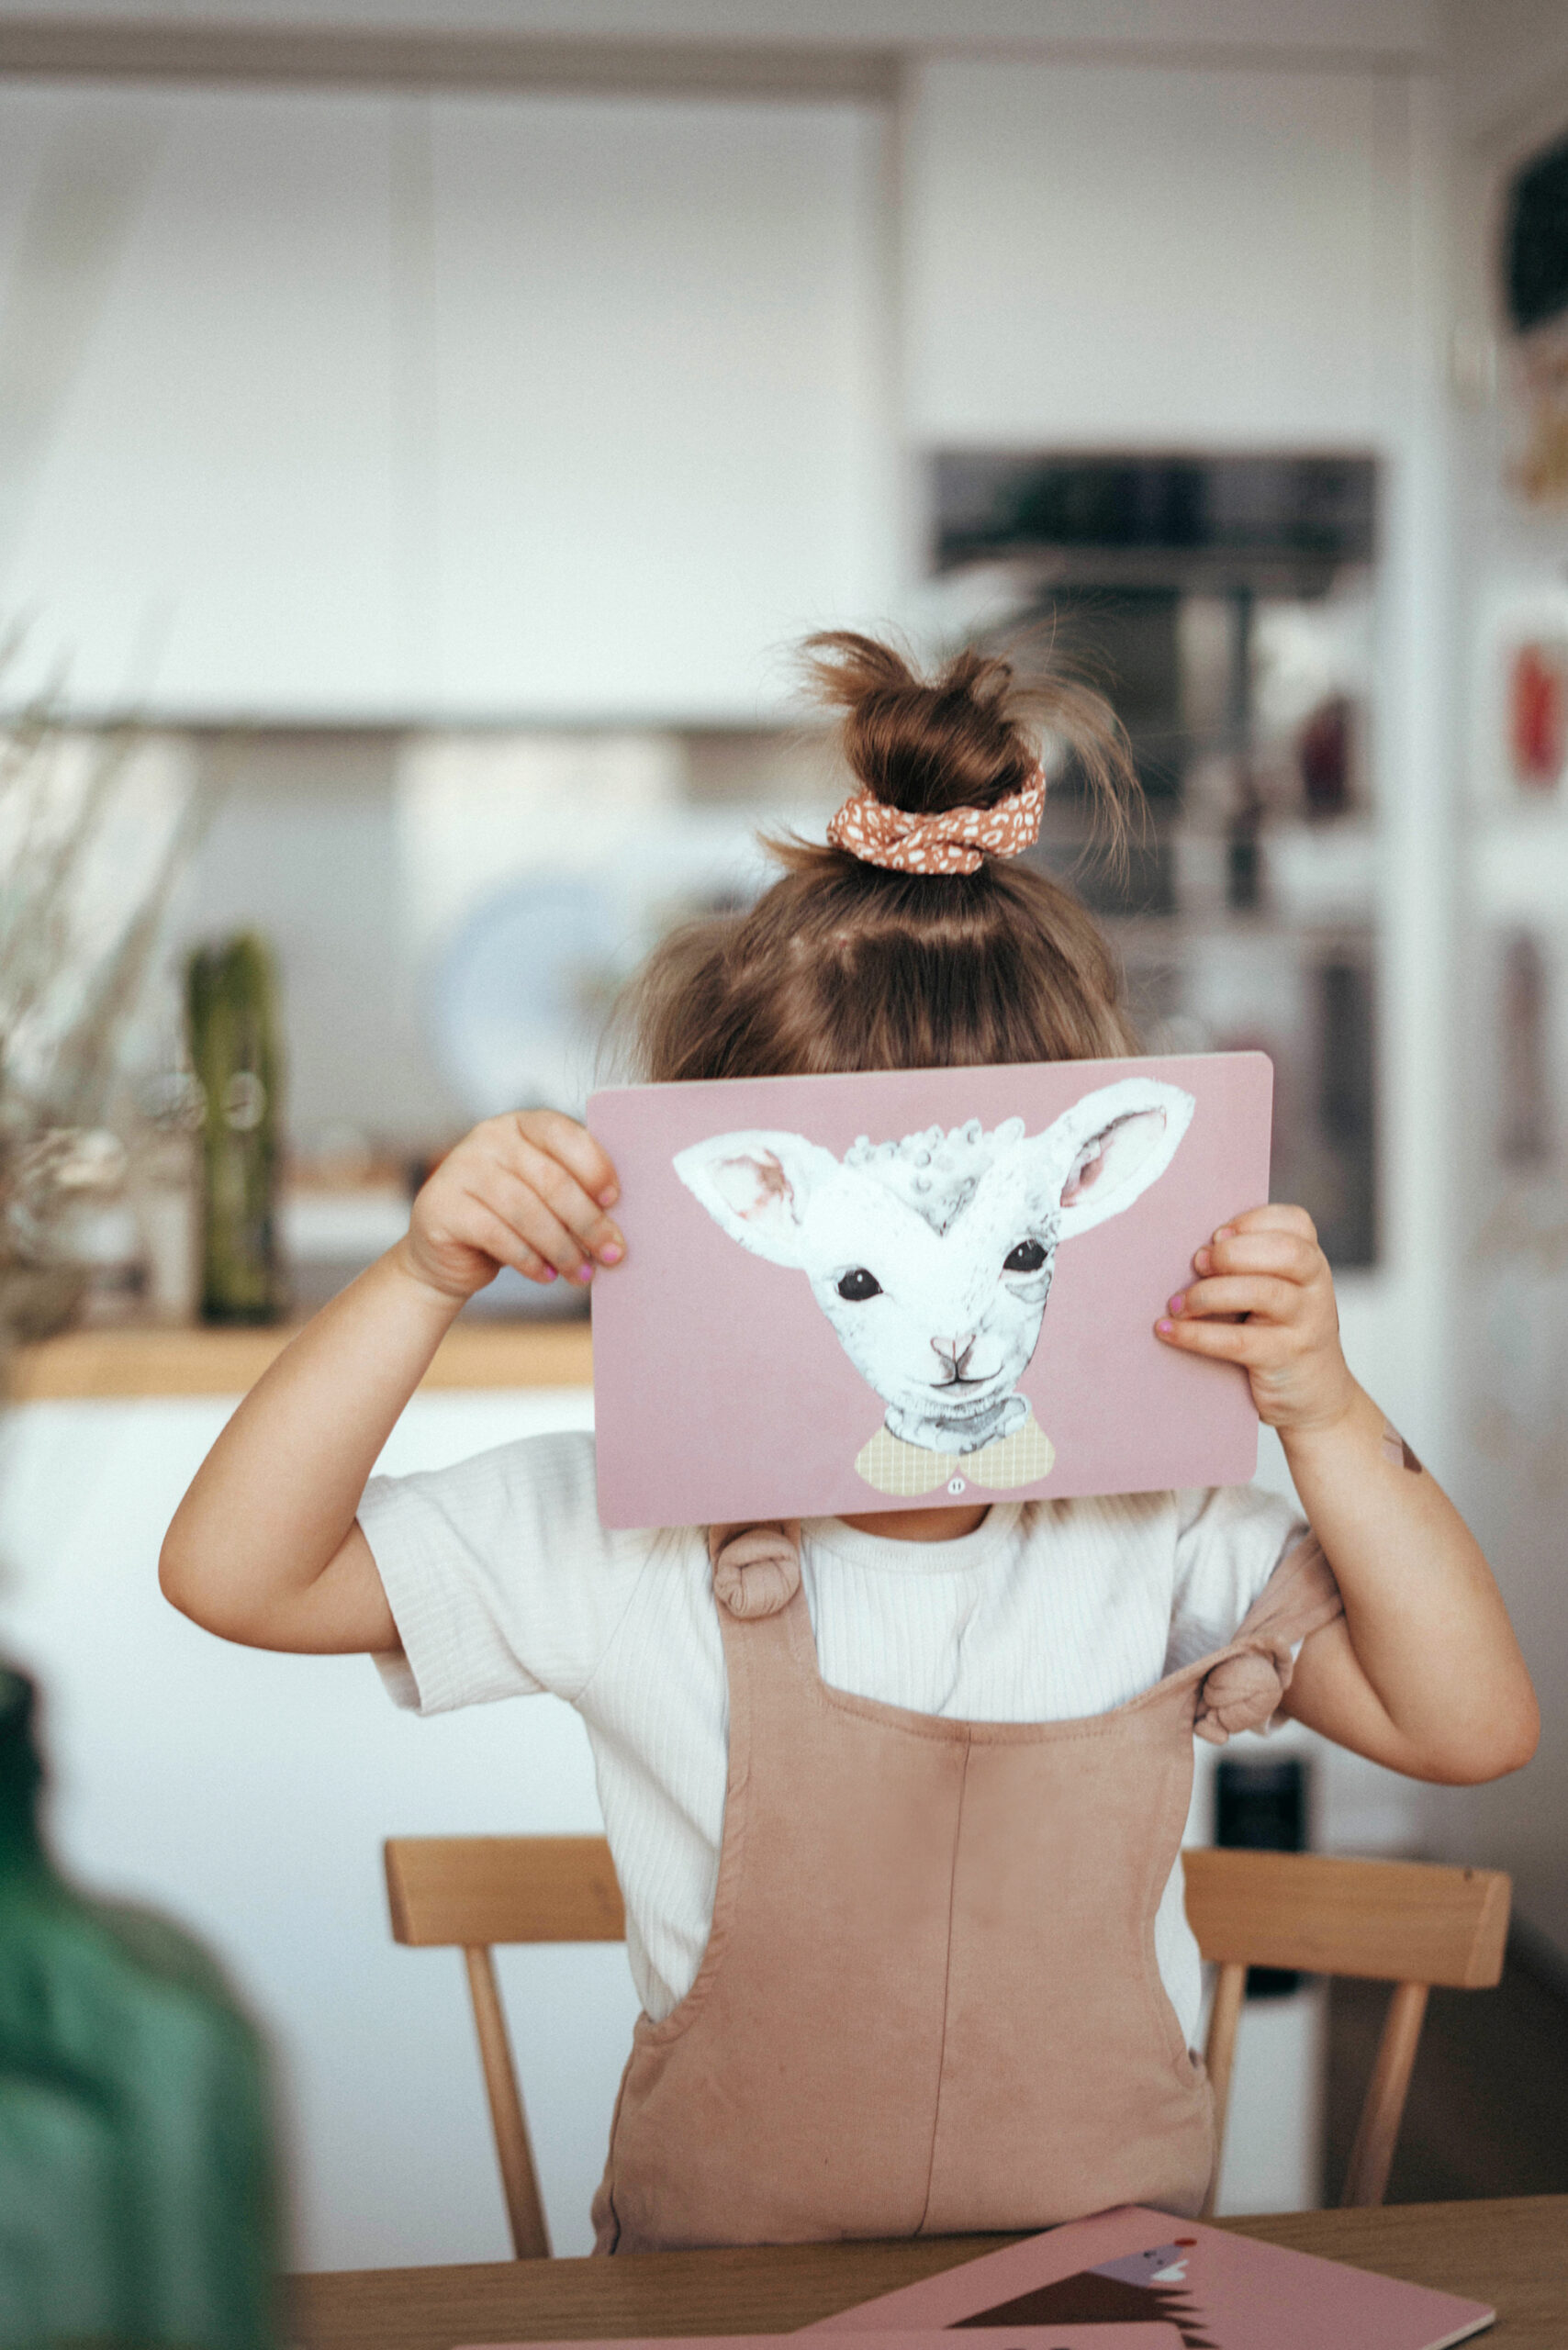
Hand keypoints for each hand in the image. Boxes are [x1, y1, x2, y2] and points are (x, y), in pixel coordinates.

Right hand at [395, 1112, 624, 1301]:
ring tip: (581, 1274)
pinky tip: (546, 1275)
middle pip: (551, 1180)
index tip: (616, 1202)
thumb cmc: (510, 1221)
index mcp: (522, 1124)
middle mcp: (489, 1138)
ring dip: (562, 1249)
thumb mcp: (543, 1196)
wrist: (449, 1252)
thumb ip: (574, 1193)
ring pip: (527, 1212)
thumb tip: (616, 1225)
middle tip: (611, 1254)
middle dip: (588, 1222)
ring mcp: (460, 1168)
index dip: (595, 1168)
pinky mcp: (442, 1205)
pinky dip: (529, 1260)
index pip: (564, 1135)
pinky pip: (497, 1235)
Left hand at [1154, 1203, 1356, 1434]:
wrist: (1317, 1397)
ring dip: (1209, 1293)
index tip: (1217, 1234)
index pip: (1294, 1222)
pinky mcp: (1285, 1358)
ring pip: (1263, 1293)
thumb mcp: (1277, 1292)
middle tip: (1197, 1264)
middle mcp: (1316, 1287)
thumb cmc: (1279, 1334)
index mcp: (1311, 1262)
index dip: (1251, 1221)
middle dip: (1232, 1253)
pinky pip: (1238, 1341)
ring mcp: (1306, 1323)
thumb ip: (1249, 1267)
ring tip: (1176, 1303)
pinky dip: (1196, 1334)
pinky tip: (1168, 1330)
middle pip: (1285, 1251)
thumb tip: (1195, 1251)